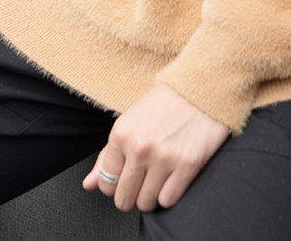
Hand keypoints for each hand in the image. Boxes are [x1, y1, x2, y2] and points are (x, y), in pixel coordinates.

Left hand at [83, 85, 228, 212]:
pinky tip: (173, 177)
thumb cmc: (165, 103)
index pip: (105, 183)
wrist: (201, 88)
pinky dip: (170, 194)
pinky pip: (168, 200)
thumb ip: (107, 155)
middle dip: (132, 195)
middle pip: (124, 199)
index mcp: (121, 134)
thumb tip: (88, 184)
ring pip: (147, 203)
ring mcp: (164, 158)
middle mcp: (140, 147)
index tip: (126, 178)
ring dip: (152, 195)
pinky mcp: (187, 165)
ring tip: (160, 176)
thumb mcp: (130, 121)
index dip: (115, 185)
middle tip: (143, 181)